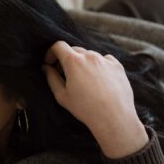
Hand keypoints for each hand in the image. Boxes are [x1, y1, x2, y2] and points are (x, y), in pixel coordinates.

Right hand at [43, 41, 148, 157]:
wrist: (114, 118)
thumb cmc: (85, 109)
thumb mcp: (62, 96)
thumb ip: (51, 78)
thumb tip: (46, 67)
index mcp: (74, 61)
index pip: (58, 46)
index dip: (51, 52)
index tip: (50, 63)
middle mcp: (90, 56)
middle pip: (74, 50)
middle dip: (66, 59)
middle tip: (65, 74)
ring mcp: (105, 60)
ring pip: (89, 55)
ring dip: (83, 63)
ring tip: (84, 81)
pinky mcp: (117, 66)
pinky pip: (104, 60)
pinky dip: (99, 66)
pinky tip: (99, 81)